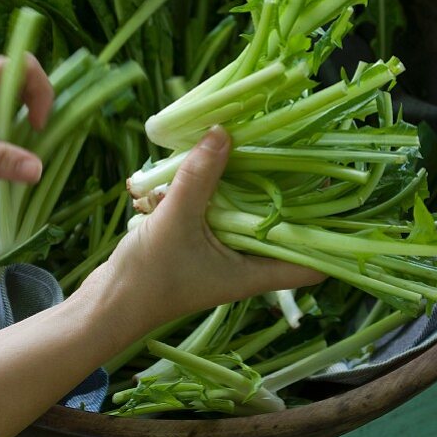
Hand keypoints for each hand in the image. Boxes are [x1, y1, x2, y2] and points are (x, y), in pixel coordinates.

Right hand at [82, 126, 324, 328]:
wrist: (105, 305)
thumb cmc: (148, 279)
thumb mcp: (176, 222)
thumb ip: (199, 178)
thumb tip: (224, 132)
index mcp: (254, 272)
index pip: (312, 264)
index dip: (329, 235)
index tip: (332, 192)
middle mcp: (244, 263)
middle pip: (278, 224)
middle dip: (280, 190)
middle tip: (285, 150)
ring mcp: (219, 251)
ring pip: (241, 210)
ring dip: (233, 184)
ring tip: (232, 150)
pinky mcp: (195, 240)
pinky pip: (210, 208)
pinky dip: (200, 190)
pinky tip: (180, 174)